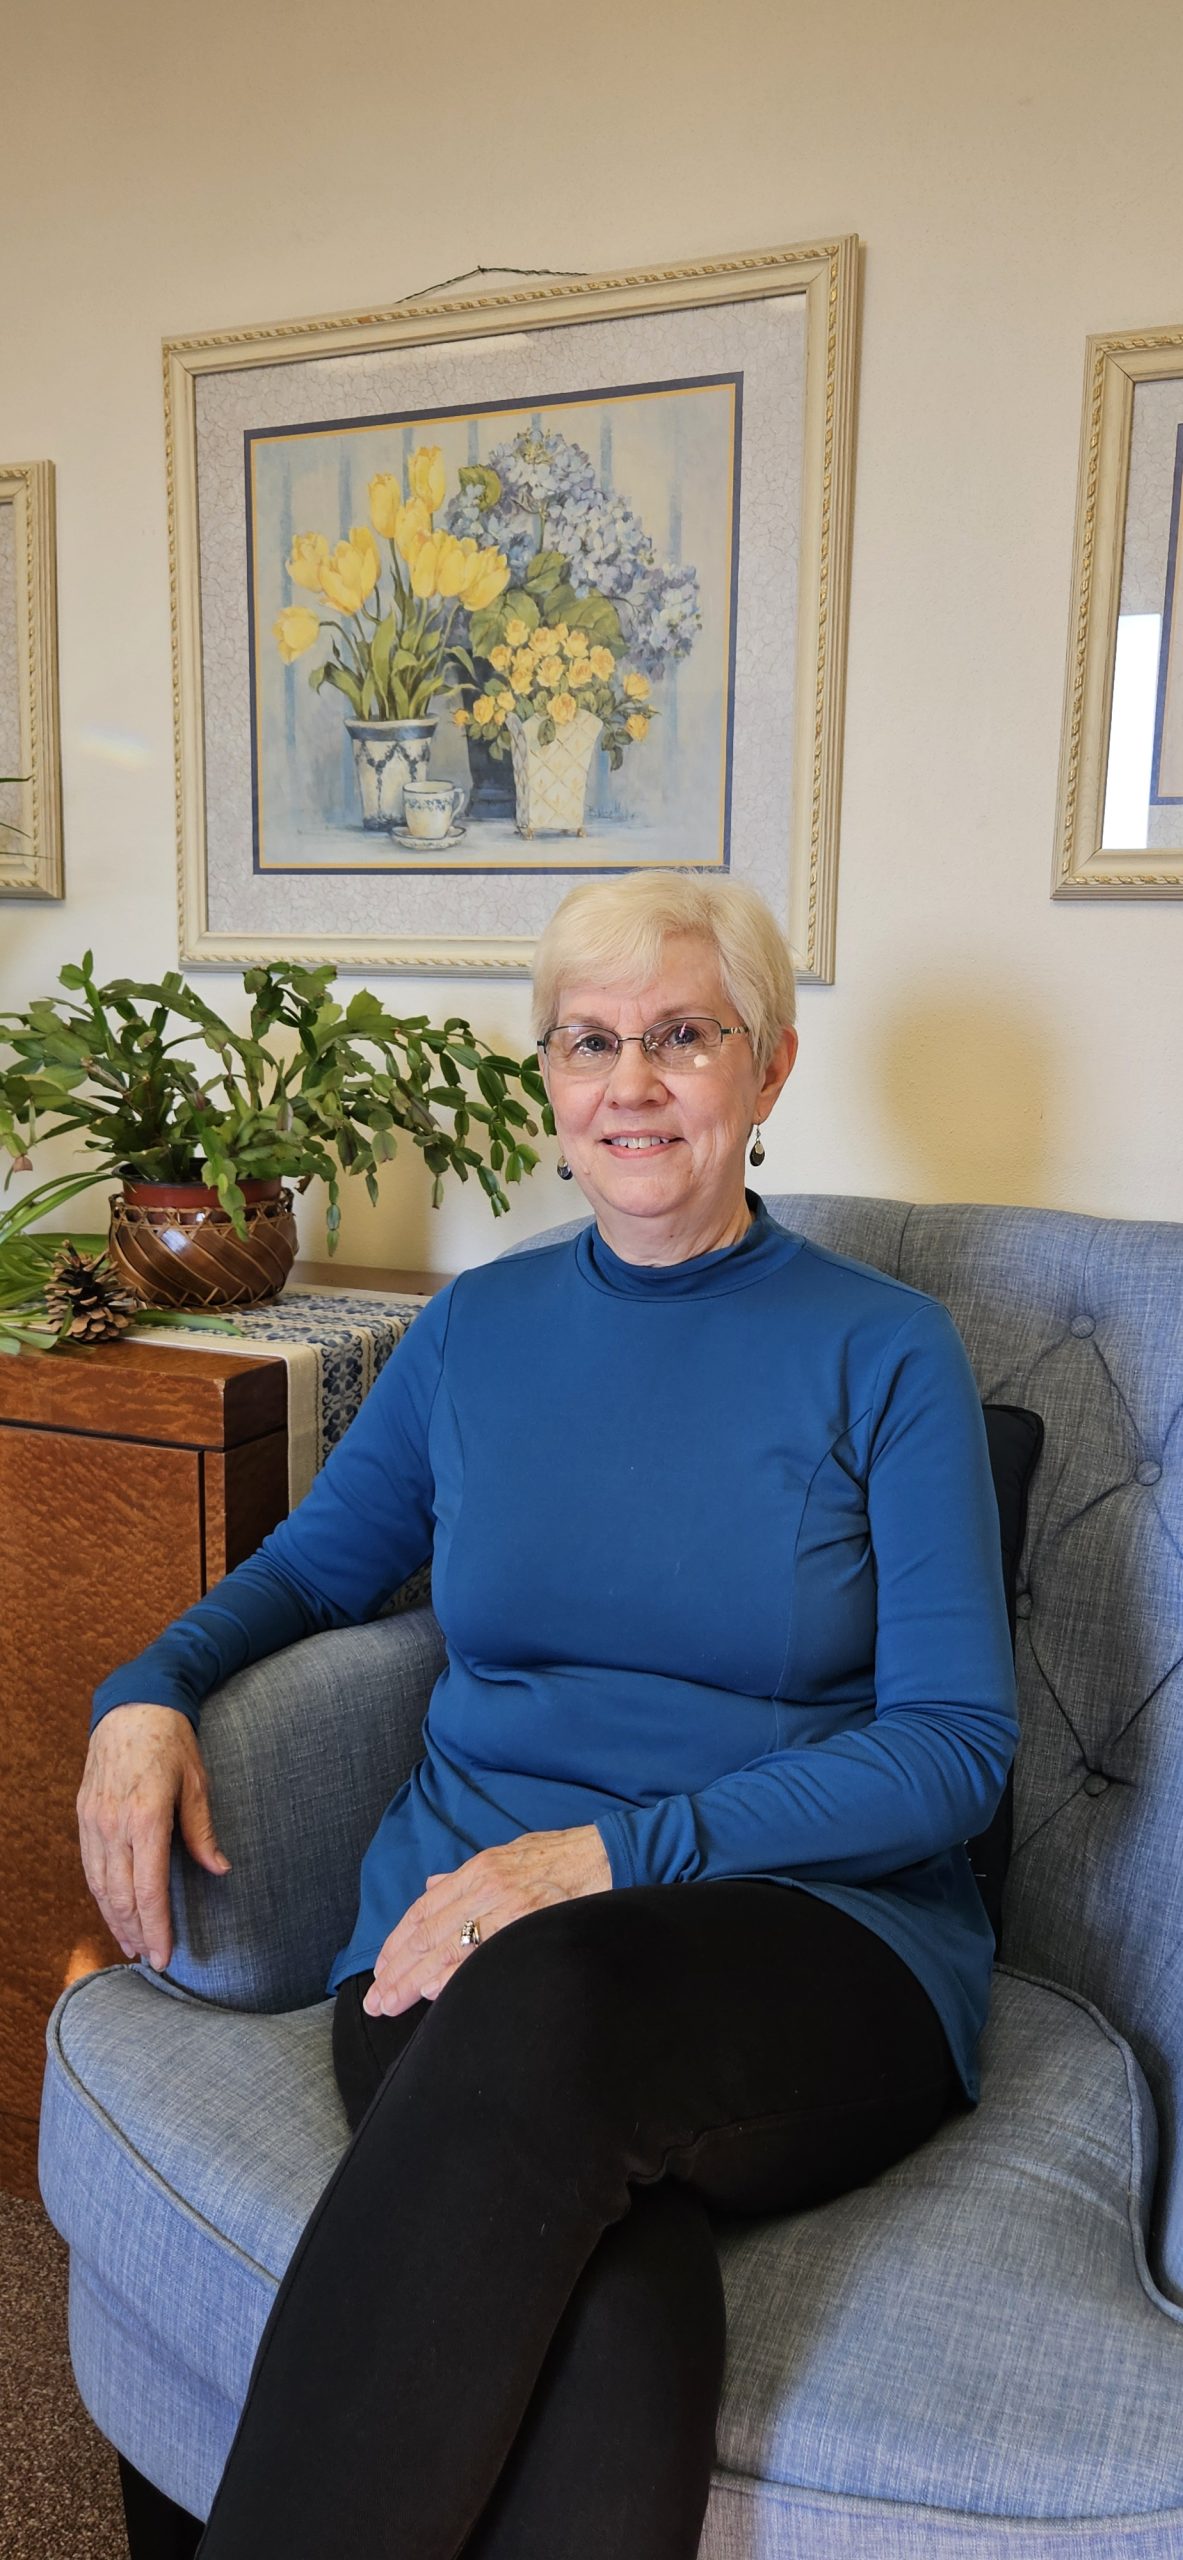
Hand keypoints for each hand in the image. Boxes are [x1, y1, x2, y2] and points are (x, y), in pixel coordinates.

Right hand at [77, 1703, 229, 1971]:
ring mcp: (93, 1820)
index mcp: (145, 1817)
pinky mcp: (84, 1815)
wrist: (132, 1705)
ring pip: (99, 1886)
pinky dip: (101, 1895)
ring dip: (114, 1920)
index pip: (148, 1889)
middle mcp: (113, 1824)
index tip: (164, 1957)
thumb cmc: (172, 1742)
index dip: (157, 1928)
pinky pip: (90, 1866)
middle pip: (120, 1896)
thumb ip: (202, 1831)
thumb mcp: (197, 1782)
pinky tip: (113, 1910)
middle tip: (151, 1961)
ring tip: (131, 1945)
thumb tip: (220, 1870)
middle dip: (135, 1933)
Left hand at [363, 1825, 611, 2017]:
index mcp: (478, 1869)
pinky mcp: (528, 1923)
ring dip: (412, 1980)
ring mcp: (506, 1906)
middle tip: (376, 2001)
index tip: (381, 1969)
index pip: (424, 1910)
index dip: (397, 1942)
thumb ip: (468, 1874)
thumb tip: (432, 1887)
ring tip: (390, 2004)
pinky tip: (431, 1992)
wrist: (610, 1855)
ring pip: (445, 1948)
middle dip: (396, 1970)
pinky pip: (481, 1955)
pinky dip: (452, 1975)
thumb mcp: (510, 1853)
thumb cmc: (563, 1856)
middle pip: (427, 1933)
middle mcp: (485, 1886)